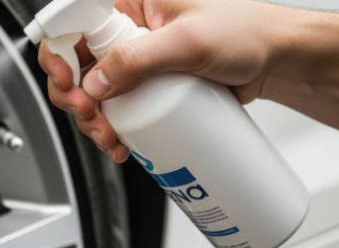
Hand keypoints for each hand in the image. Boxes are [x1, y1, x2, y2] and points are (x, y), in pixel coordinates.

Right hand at [38, 0, 295, 162]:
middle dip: (73, 95)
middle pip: (76, 63)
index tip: (64, 78)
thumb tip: (95, 82)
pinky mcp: (149, 89)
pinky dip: (112, 130)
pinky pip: (118, 109)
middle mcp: (129, 31)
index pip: (74, 22)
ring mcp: (138, 62)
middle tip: (89, 113)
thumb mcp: (189, 41)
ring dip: (92, 120)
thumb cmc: (249, 32)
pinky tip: (121, 143)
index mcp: (131, 4)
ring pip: (93, 92)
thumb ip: (138, 58)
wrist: (280, 61)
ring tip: (111, 136)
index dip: (58, 52)